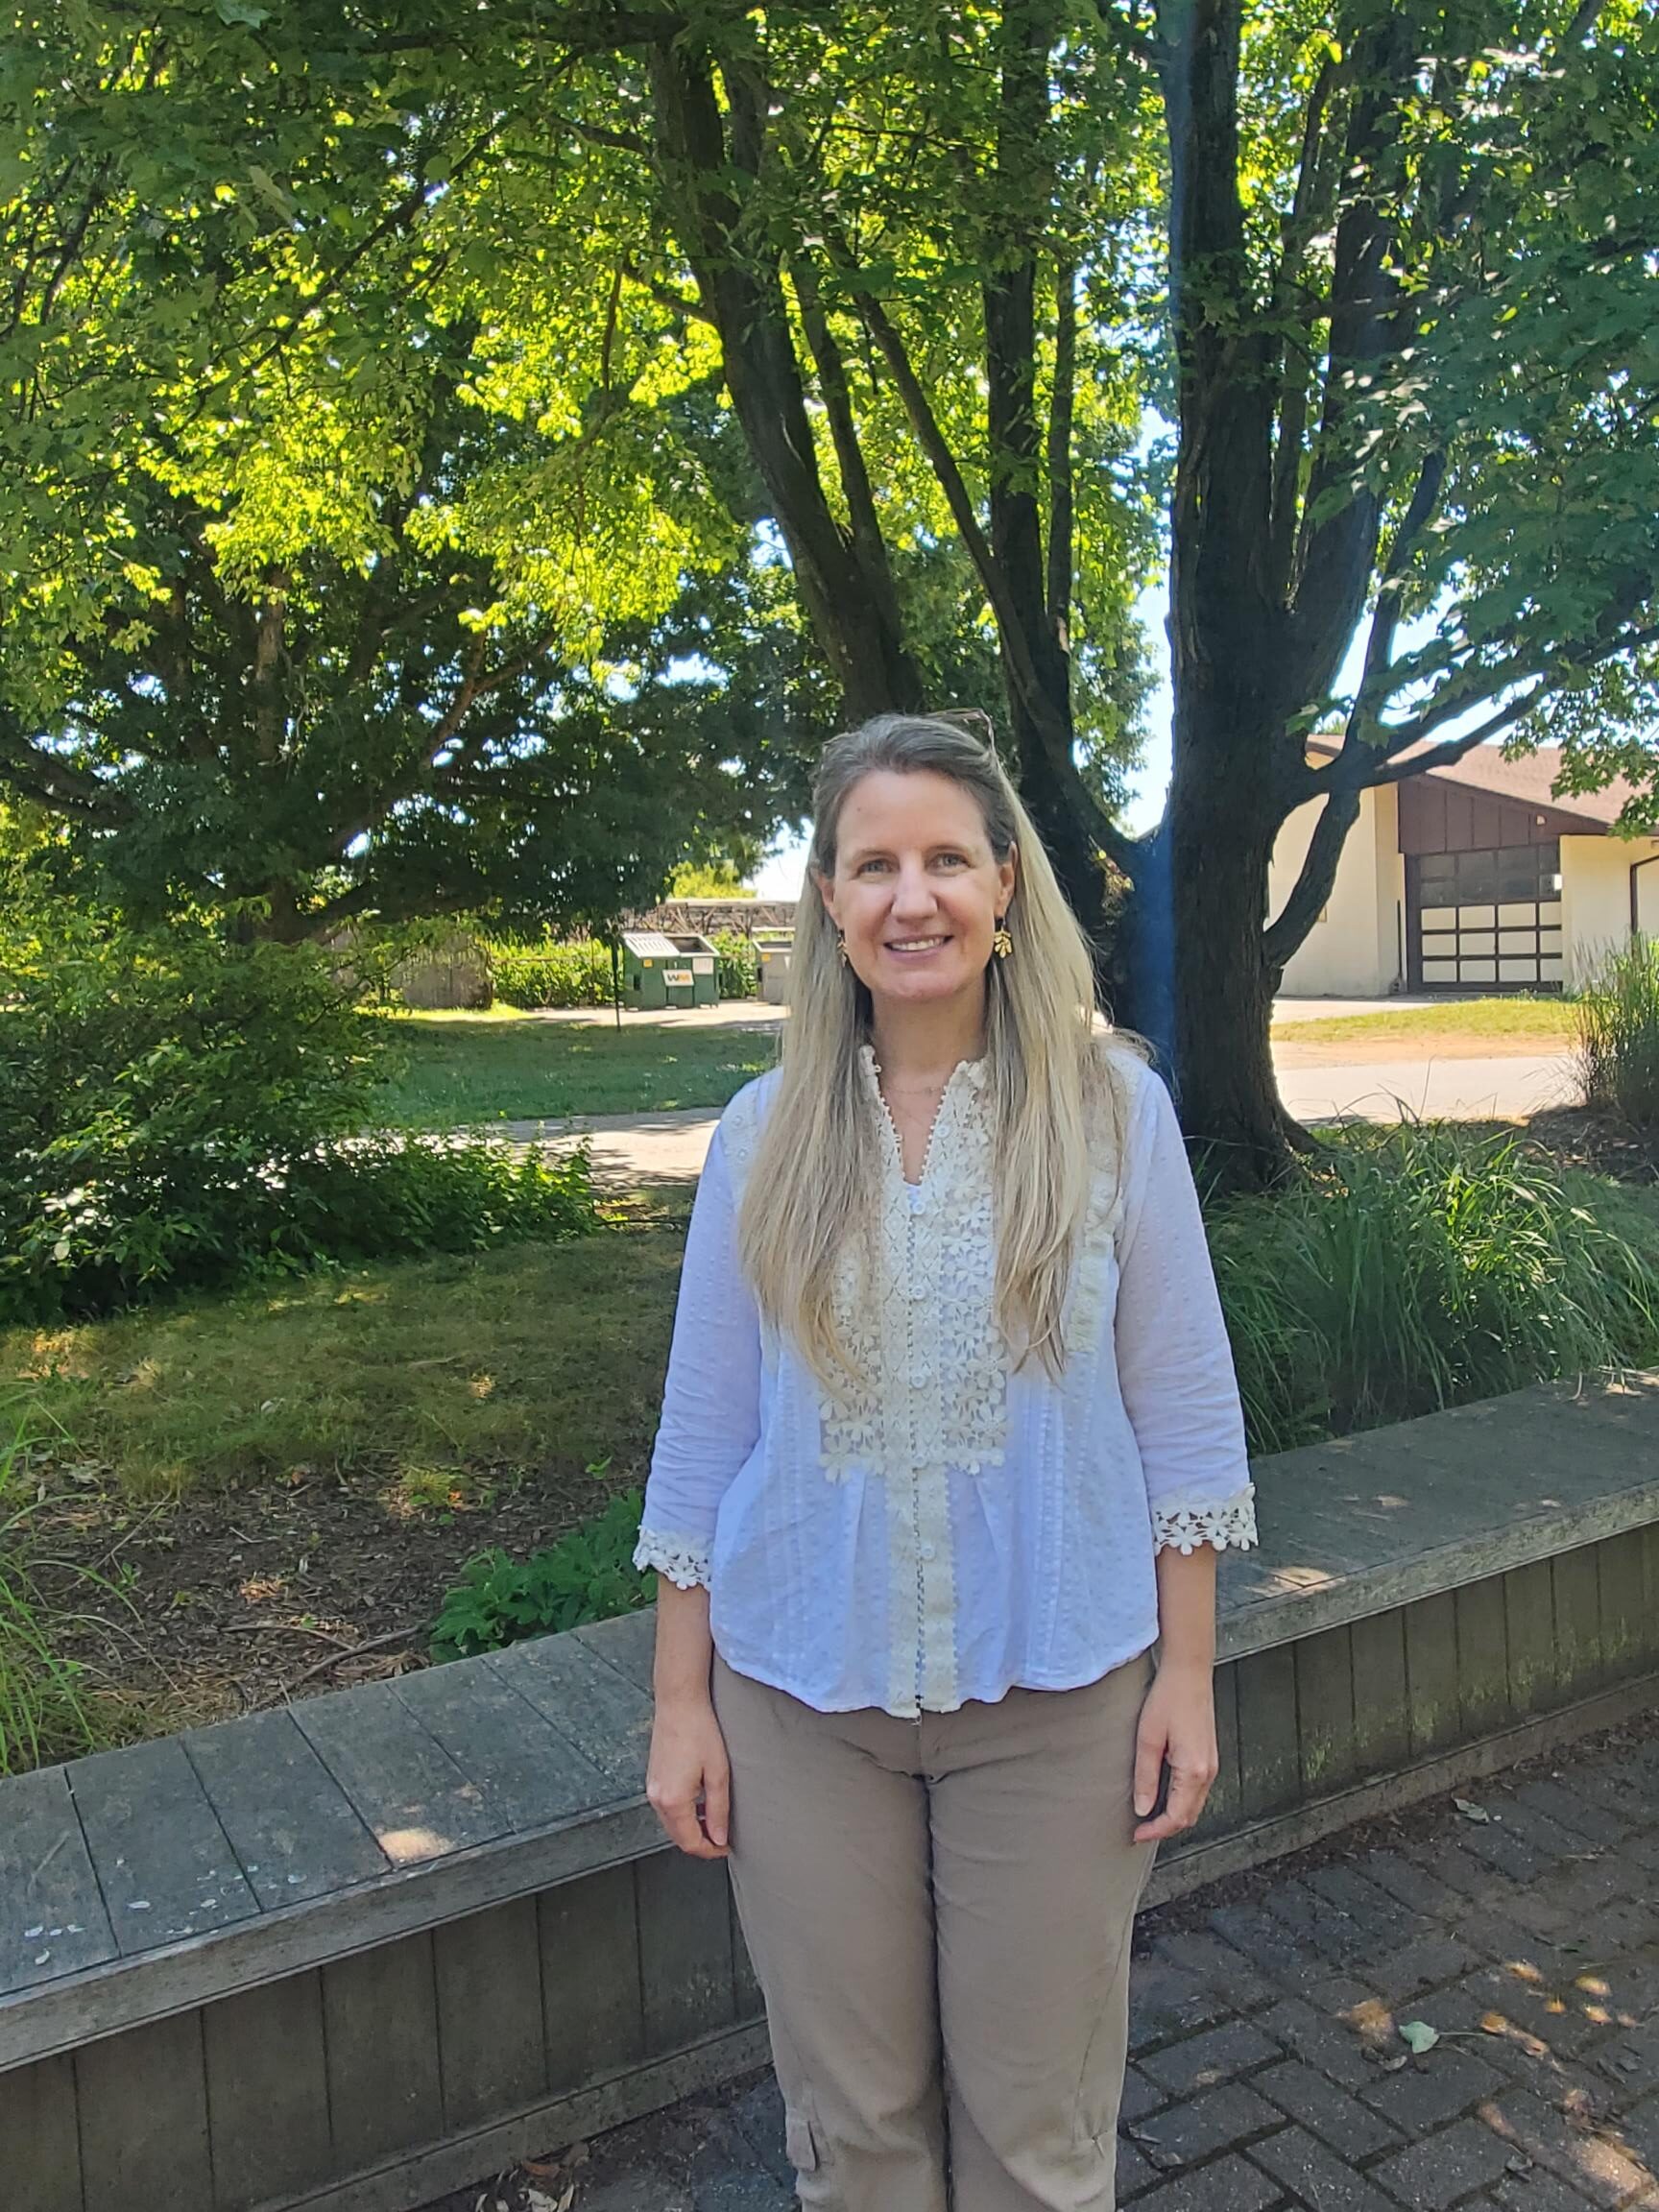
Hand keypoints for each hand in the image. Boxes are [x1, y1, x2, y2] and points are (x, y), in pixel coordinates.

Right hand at [646, 1693, 730, 1858]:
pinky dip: (682, 1814)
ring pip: (671, 1823)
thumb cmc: (699, 1731)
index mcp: (672, 1801)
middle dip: (700, 1842)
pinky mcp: (653, 1778)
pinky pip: (666, 1807)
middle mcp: (657, 1798)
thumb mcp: (718, 1773)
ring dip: (691, 1828)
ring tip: (714, 1820)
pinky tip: (699, 1803)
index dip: (710, 1850)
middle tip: (723, 1838)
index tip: (726, 1847)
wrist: (679, 1702)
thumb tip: (719, 1837)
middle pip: (677, 1836)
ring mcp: (652, 1788)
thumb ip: (718, 1810)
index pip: (690, 1842)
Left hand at [1131, 1658, 1217, 1843]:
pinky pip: (1198, 1790)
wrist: (1189, 1673)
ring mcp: (1211, 1763)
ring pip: (1195, 1805)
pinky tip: (1164, 1794)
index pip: (1177, 1817)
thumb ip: (1146, 1777)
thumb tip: (1143, 1809)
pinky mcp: (1209, 1755)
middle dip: (1166, 1828)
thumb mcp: (1148, 1739)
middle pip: (1189, 1816)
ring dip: (1174, 1815)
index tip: (1137, 1835)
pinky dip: (1182, 1800)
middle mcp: (1208, 1771)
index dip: (1156, 1831)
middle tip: (1141, 1830)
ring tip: (1149, 1815)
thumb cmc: (1168, 1698)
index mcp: (1193, 1770)